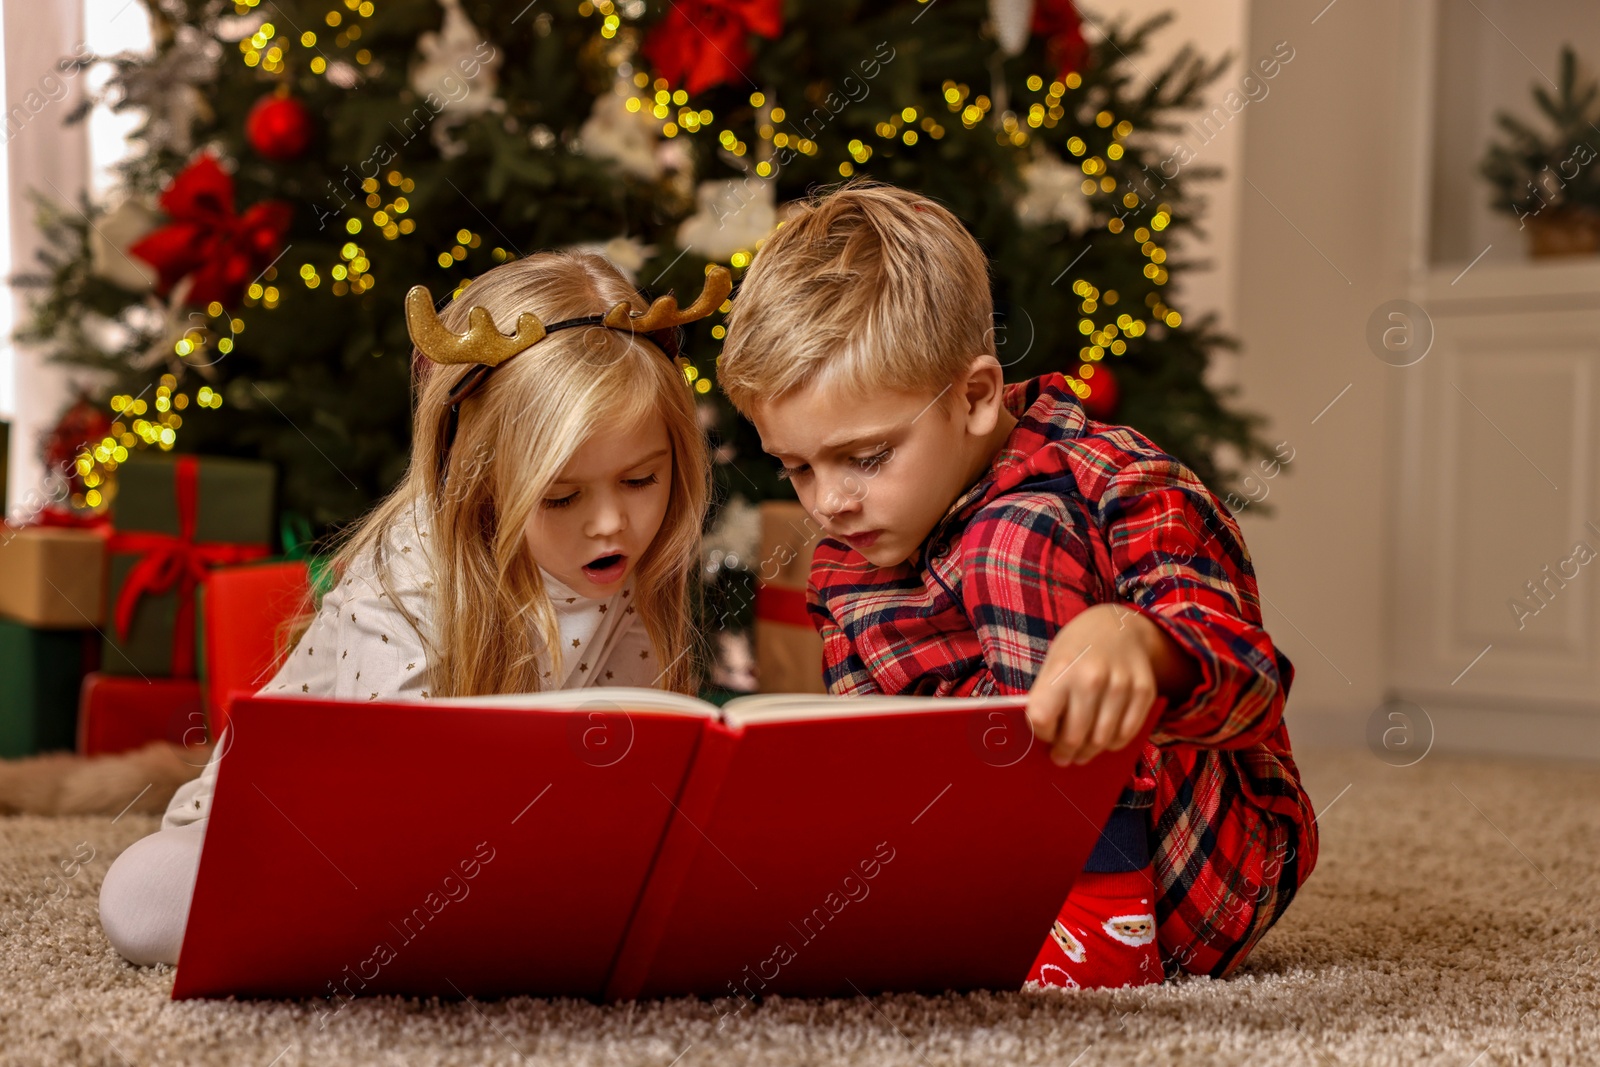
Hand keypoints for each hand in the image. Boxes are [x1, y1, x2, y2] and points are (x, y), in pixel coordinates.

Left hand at [1024, 603, 1195, 765]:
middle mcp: (1092, 677)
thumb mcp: (1053, 663)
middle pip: (1074, 735)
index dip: (1041, 733)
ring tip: (1081, 754)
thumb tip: (1045, 740)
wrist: (1116, 624)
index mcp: (1062, 669)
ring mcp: (1122, 685)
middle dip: (1065, 753)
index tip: (1043, 735)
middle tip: (1062, 758)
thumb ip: (1047, 697)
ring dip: (1089, 753)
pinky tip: (1104, 741)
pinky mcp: (1144, 691)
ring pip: (1101, 740)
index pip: (1042, 718)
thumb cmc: (1077, 649)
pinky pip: (1127, 733)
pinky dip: (1113, 744)